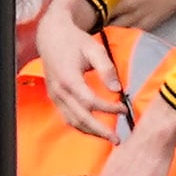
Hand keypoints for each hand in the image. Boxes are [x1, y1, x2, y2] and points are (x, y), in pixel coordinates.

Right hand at [34, 0, 122, 138]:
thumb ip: (106, 69)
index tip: (124, 108)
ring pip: (71, 121)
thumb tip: (117, 89)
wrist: (51, 36)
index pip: (89, 102)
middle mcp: (58, 90)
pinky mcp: (55, 97)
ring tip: (108, 136)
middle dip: (99, 130)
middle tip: (118, 139)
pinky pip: (67, 116)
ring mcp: (54, 95)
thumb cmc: (74, 41)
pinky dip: (81, 125)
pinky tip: (94, 127)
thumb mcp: (94, 49)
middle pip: (79, 118)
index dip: (108, 108)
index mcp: (68, 78)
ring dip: (90, 131)